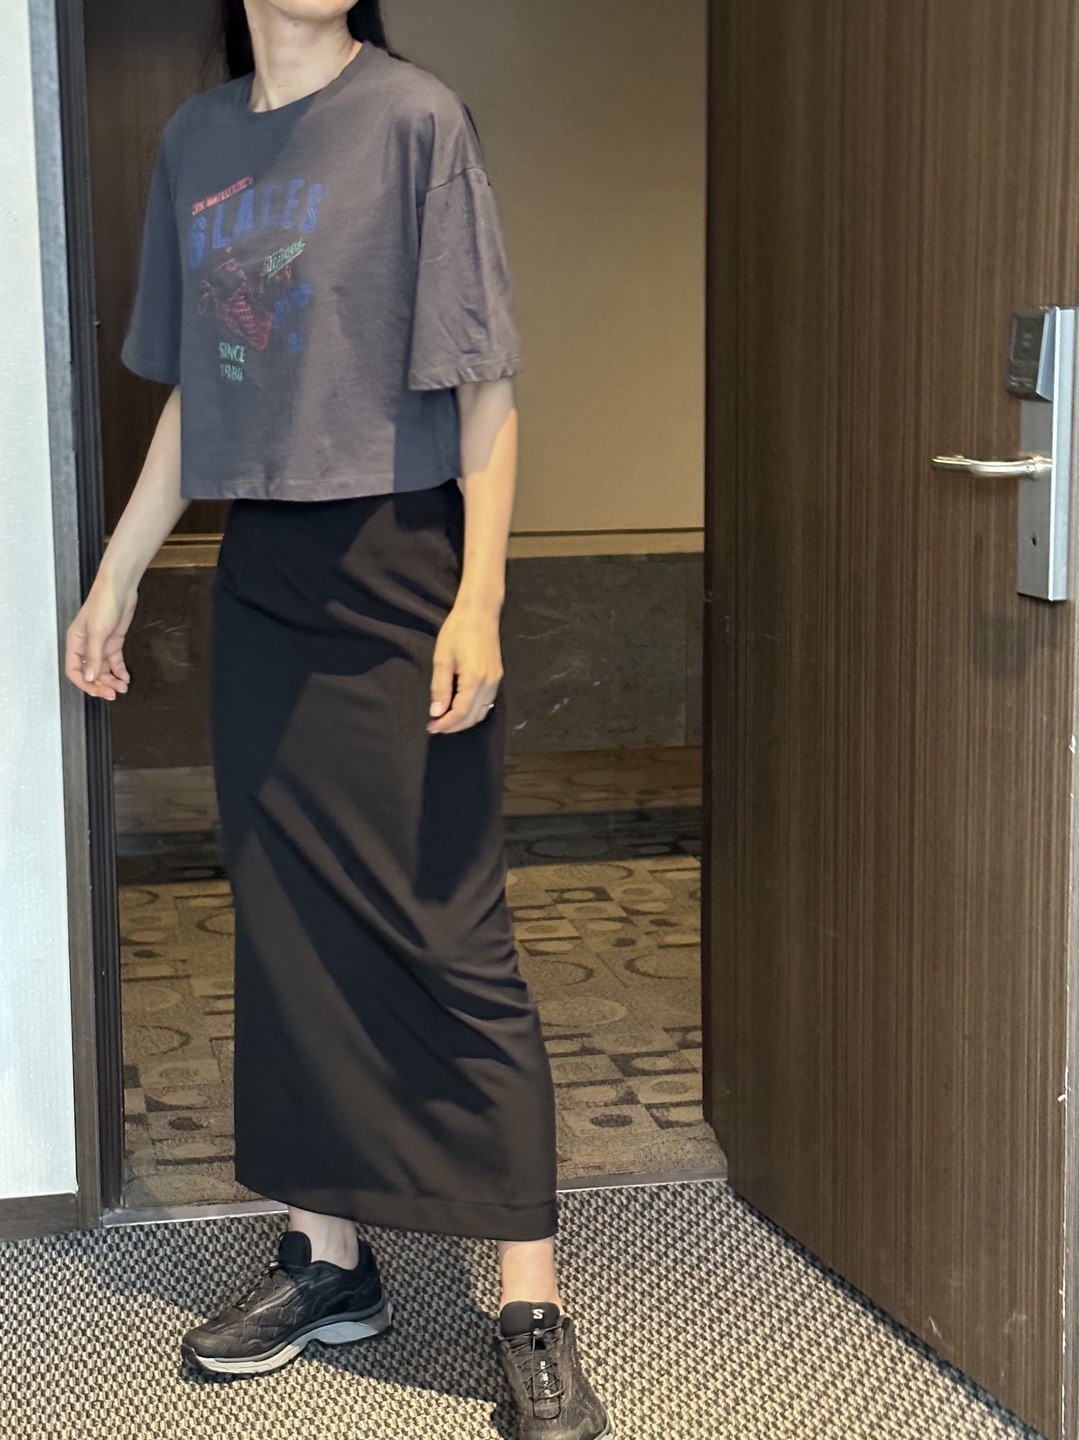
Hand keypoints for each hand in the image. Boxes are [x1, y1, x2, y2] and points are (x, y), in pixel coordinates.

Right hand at [64, 577, 137, 700]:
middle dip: (101, 684)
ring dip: (112, 680)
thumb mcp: (97, 633)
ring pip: (104, 669)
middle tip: (114, 694)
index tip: (96, 692)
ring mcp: (100, 645)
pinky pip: (115, 662)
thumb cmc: (103, 604)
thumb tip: (90, 677)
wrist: (120, 588)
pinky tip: (126, 677)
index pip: (74, 670)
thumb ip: (94, 657)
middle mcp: (86, 646)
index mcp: (75, 643)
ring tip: (123, 687)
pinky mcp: (114, 642)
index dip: (84, 683)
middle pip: (91, 672)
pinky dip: (120, 671)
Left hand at [427, 602, 502, 733]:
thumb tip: (437, 712)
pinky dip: (473, 711)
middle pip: (473, 717)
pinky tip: (460, 708)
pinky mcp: (497, 676)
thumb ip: (440, 688)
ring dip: (464, 721)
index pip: (460, 712)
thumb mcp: (442, 658)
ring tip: (446, 720)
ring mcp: (496, 681)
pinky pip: (487, 703)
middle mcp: (489, 684)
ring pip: (482, 712)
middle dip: (454, 726)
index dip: (445, 724)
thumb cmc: (458, 631)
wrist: (480, 612)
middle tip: (436, 727)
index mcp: (475, 679)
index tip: (431, 727)